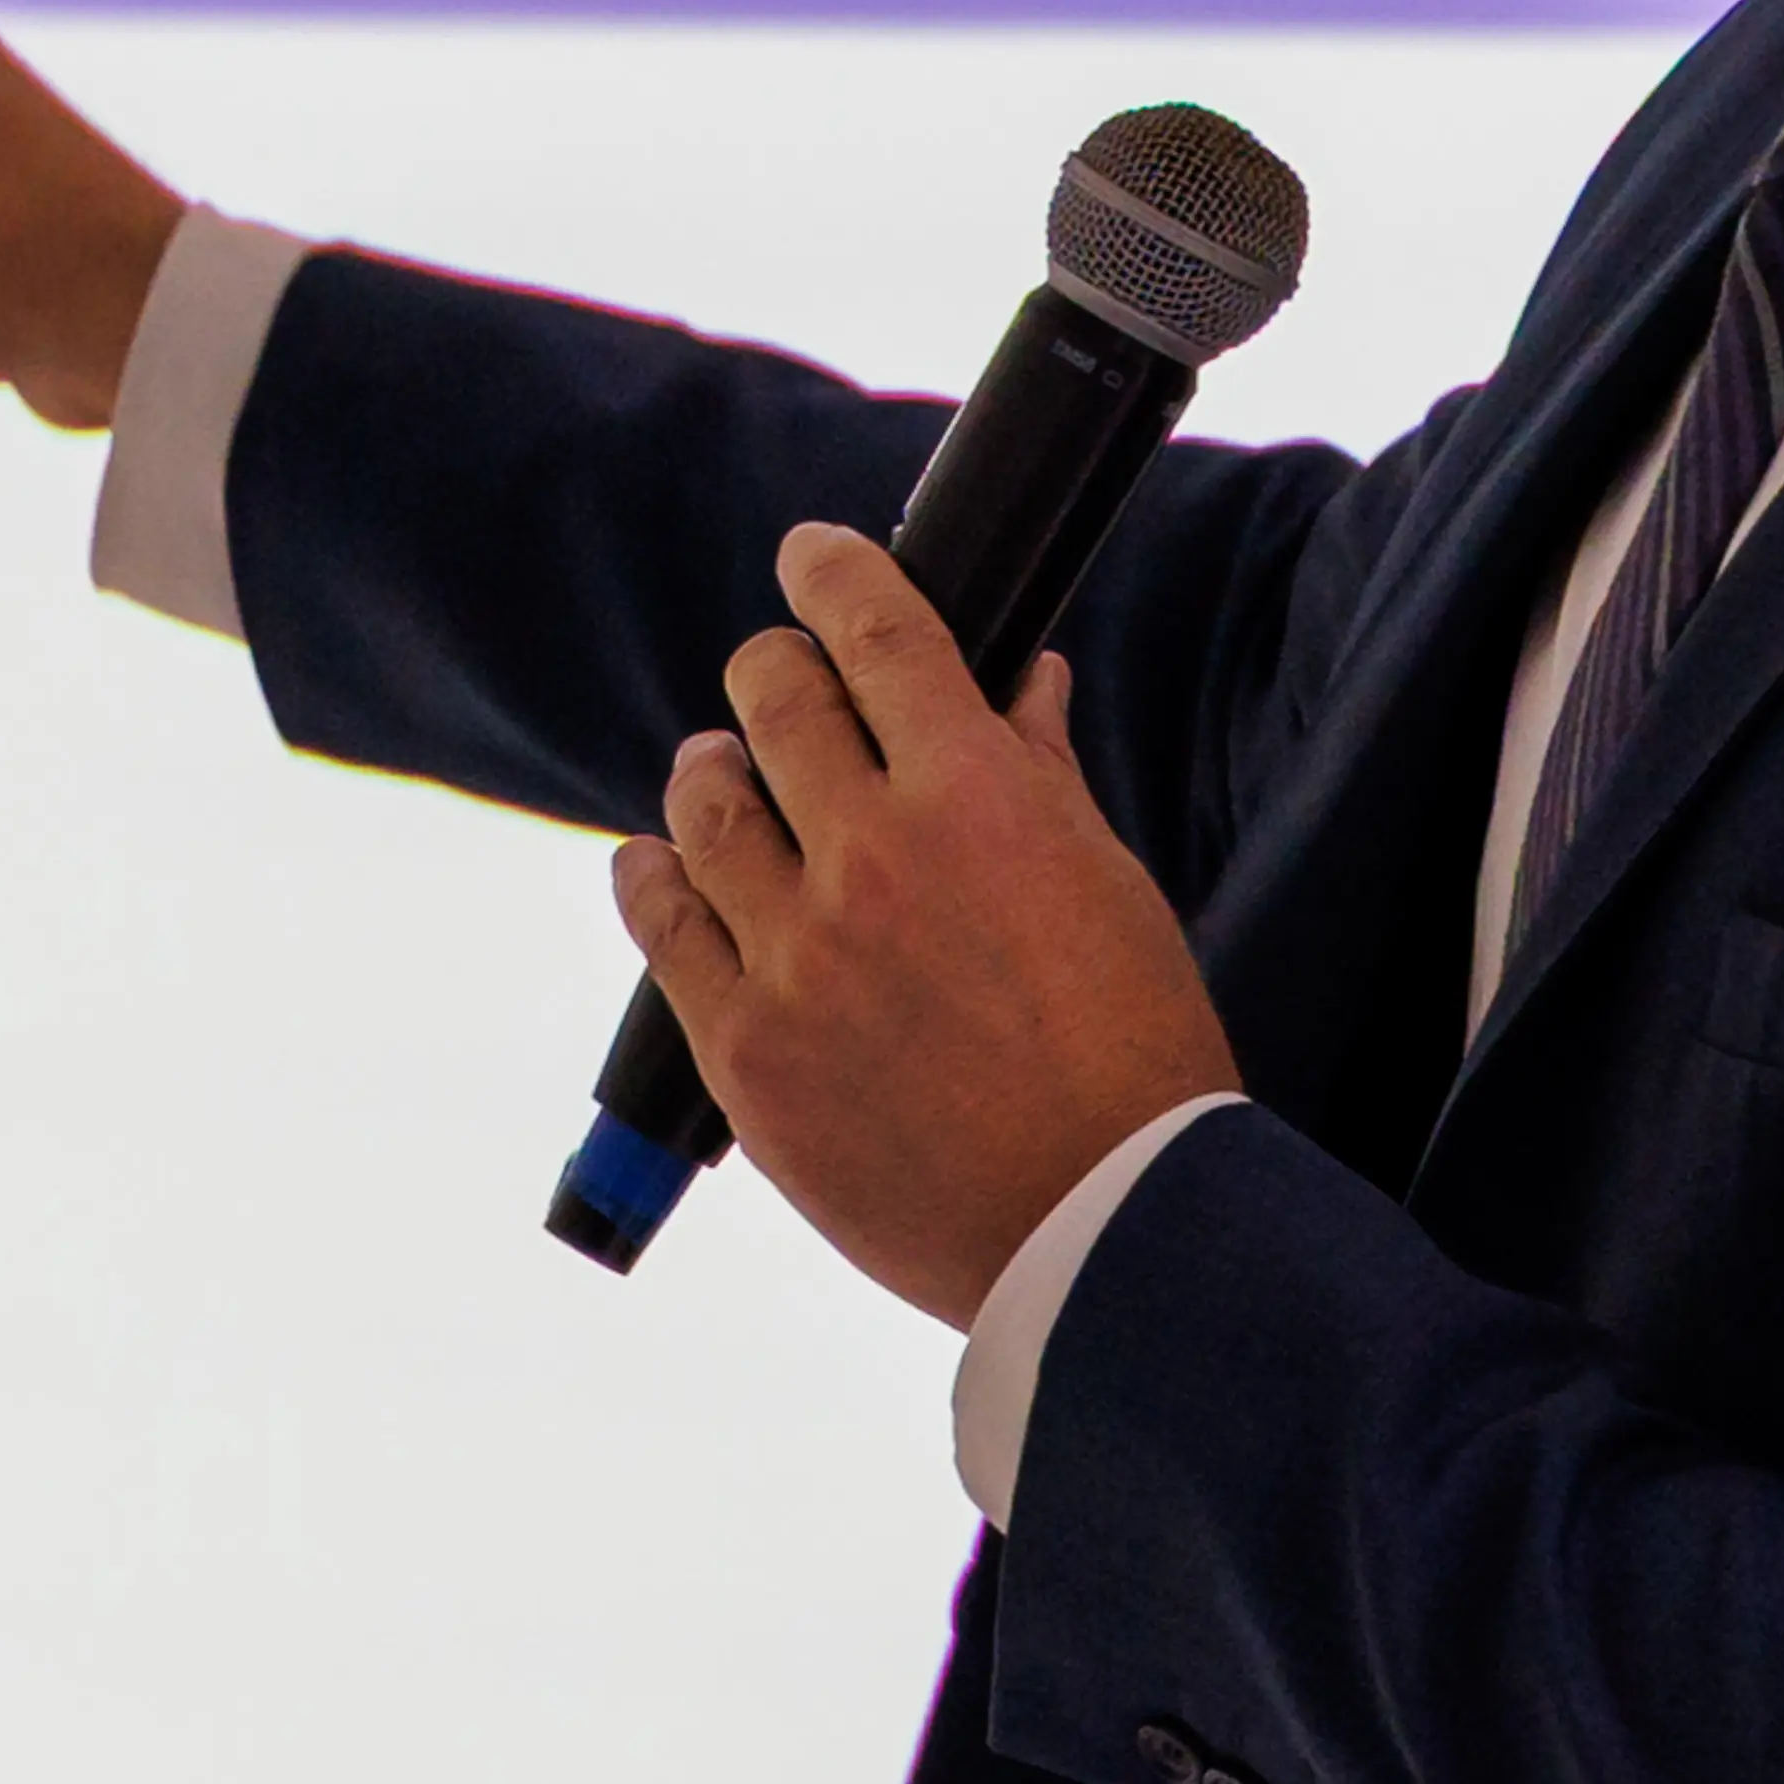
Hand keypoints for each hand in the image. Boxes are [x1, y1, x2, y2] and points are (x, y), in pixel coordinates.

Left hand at [615, 528, 1241, 1322]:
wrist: (1103, 1227)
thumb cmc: (1133, 1058)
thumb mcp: (1112, 891)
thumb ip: (1043, 775)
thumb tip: (1022, 682)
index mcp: (977, 796)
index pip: (877, 630)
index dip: (833, 570)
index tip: (813, 555)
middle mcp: (871, 856)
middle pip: (771, 697)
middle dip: (774, 669)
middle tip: (780, 682)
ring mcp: (795, 953)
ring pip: (701, 802)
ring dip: (713, 770)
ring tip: (724, 774)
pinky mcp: (744, 1049)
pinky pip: (660, 924)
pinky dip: (651, 876)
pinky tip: (656, 866)